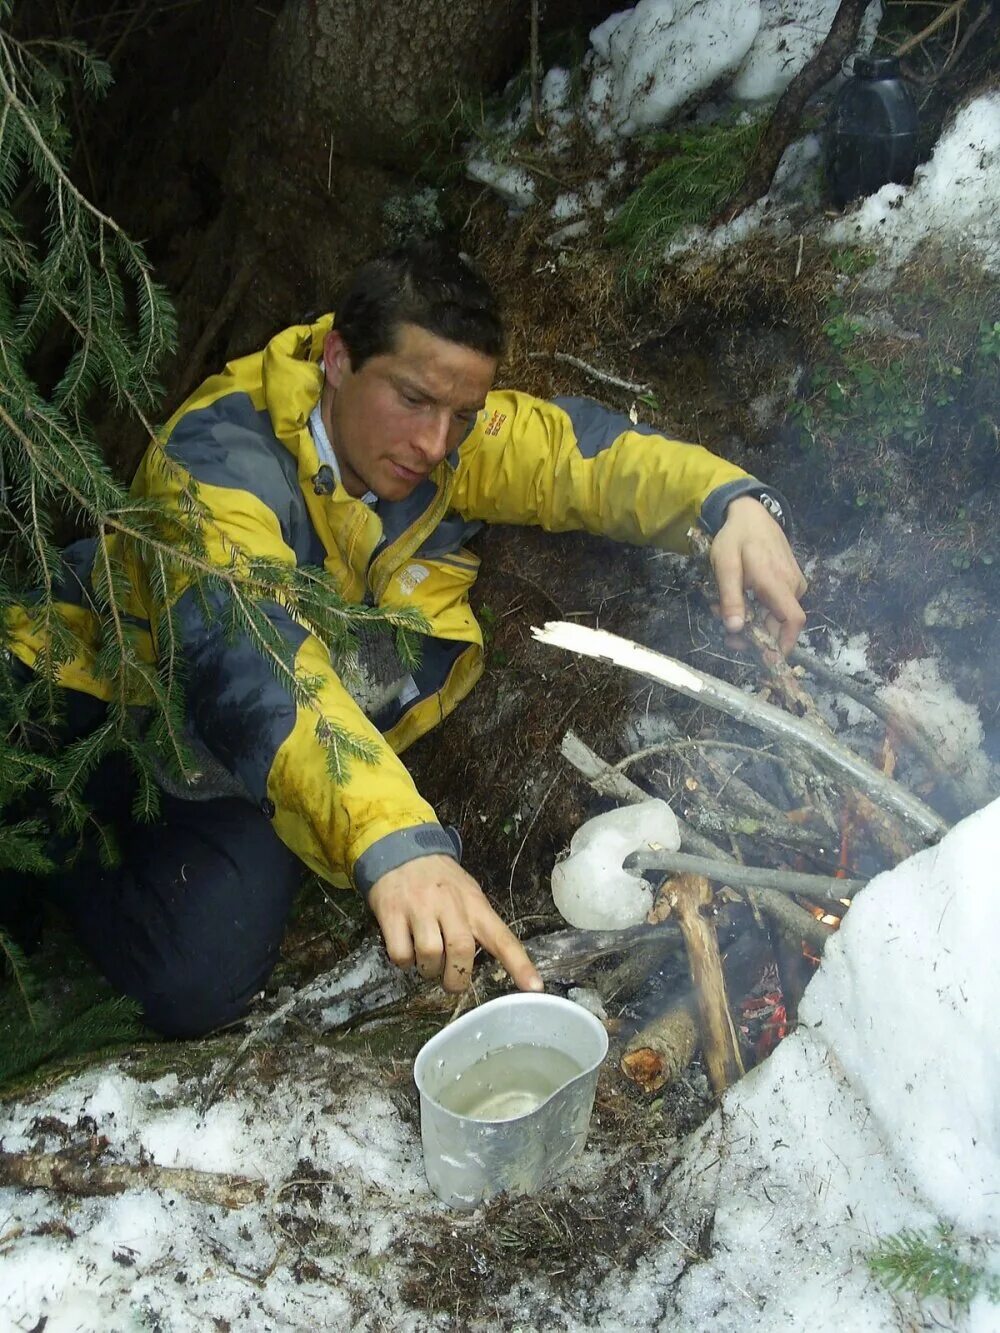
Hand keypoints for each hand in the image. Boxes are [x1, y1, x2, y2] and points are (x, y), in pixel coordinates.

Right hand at [367, 854, 543, 993]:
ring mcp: (419, 908)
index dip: (519, 964)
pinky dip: (404, 961)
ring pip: (430, 956)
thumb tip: (482, 964)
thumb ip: (477, 925)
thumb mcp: (468, 894)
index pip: (502, 937)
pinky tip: (407, 949)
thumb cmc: (440, 880)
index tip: (534, 987)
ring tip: (426, 960)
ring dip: (428, 970)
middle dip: (457, 978)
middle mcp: (450, 905)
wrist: (401, 849)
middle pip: (461, 951)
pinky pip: (401, 954)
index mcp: (475, 904)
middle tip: (452, 981)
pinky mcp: (392, 914)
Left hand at [710, 496, 806, 655]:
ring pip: (777, 614)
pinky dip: (758, 608)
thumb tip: (735, 629)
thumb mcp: (725, 566)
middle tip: (726, 633)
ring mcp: (794, 581)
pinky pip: (777, 603)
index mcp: (776, 582)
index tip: (767, 659)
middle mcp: (792, 584)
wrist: (751, 513)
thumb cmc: (736, 538)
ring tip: (724, 609)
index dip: (784, 644)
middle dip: (755, 634)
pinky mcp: (791, 579)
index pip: (793, 621)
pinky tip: (739, 598)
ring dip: (753, 619)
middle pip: (780, 623)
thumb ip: (731, 598)